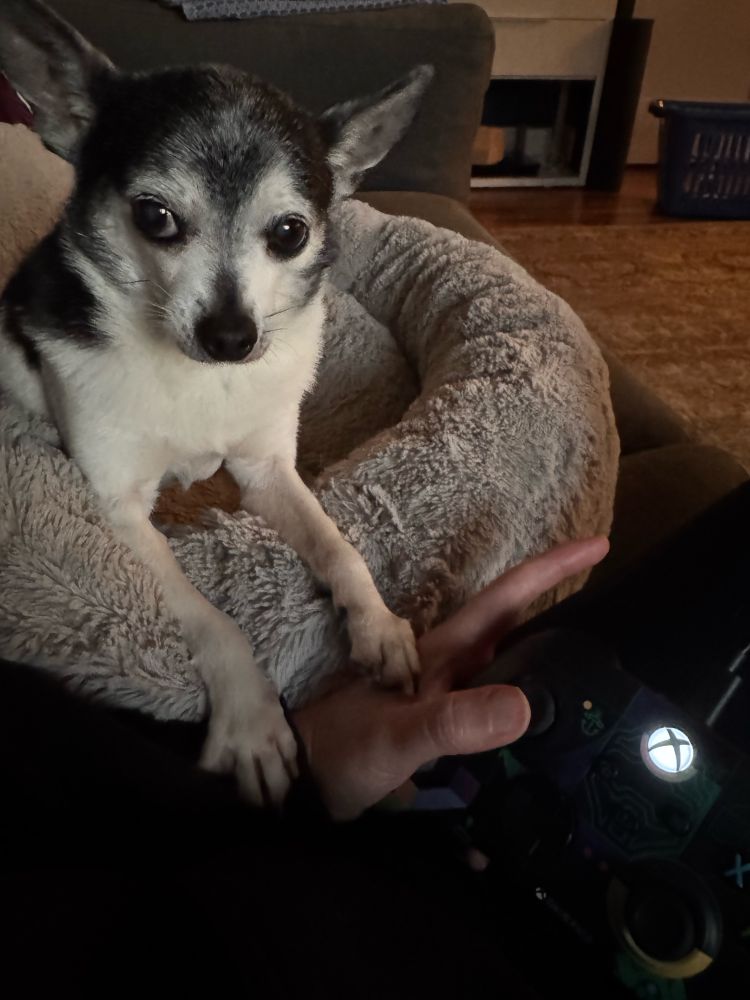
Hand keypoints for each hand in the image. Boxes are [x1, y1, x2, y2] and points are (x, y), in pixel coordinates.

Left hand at [293, 536, 608, 819]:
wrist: (302, 781)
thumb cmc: (342, 750)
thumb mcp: (399, 737)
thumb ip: (452, 722)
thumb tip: (523, 706)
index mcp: (443, 654)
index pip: (505, 599)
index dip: (549, 568)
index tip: (596, 545)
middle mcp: (449, 667)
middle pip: (514, 625)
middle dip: (560, 604)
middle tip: (611, 609)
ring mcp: (445, 694)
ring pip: (508, 664)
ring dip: (547, 656)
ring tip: (593, 668)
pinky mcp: (442, 724)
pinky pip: (494, 706)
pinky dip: (524, 706)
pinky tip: (544, 730)